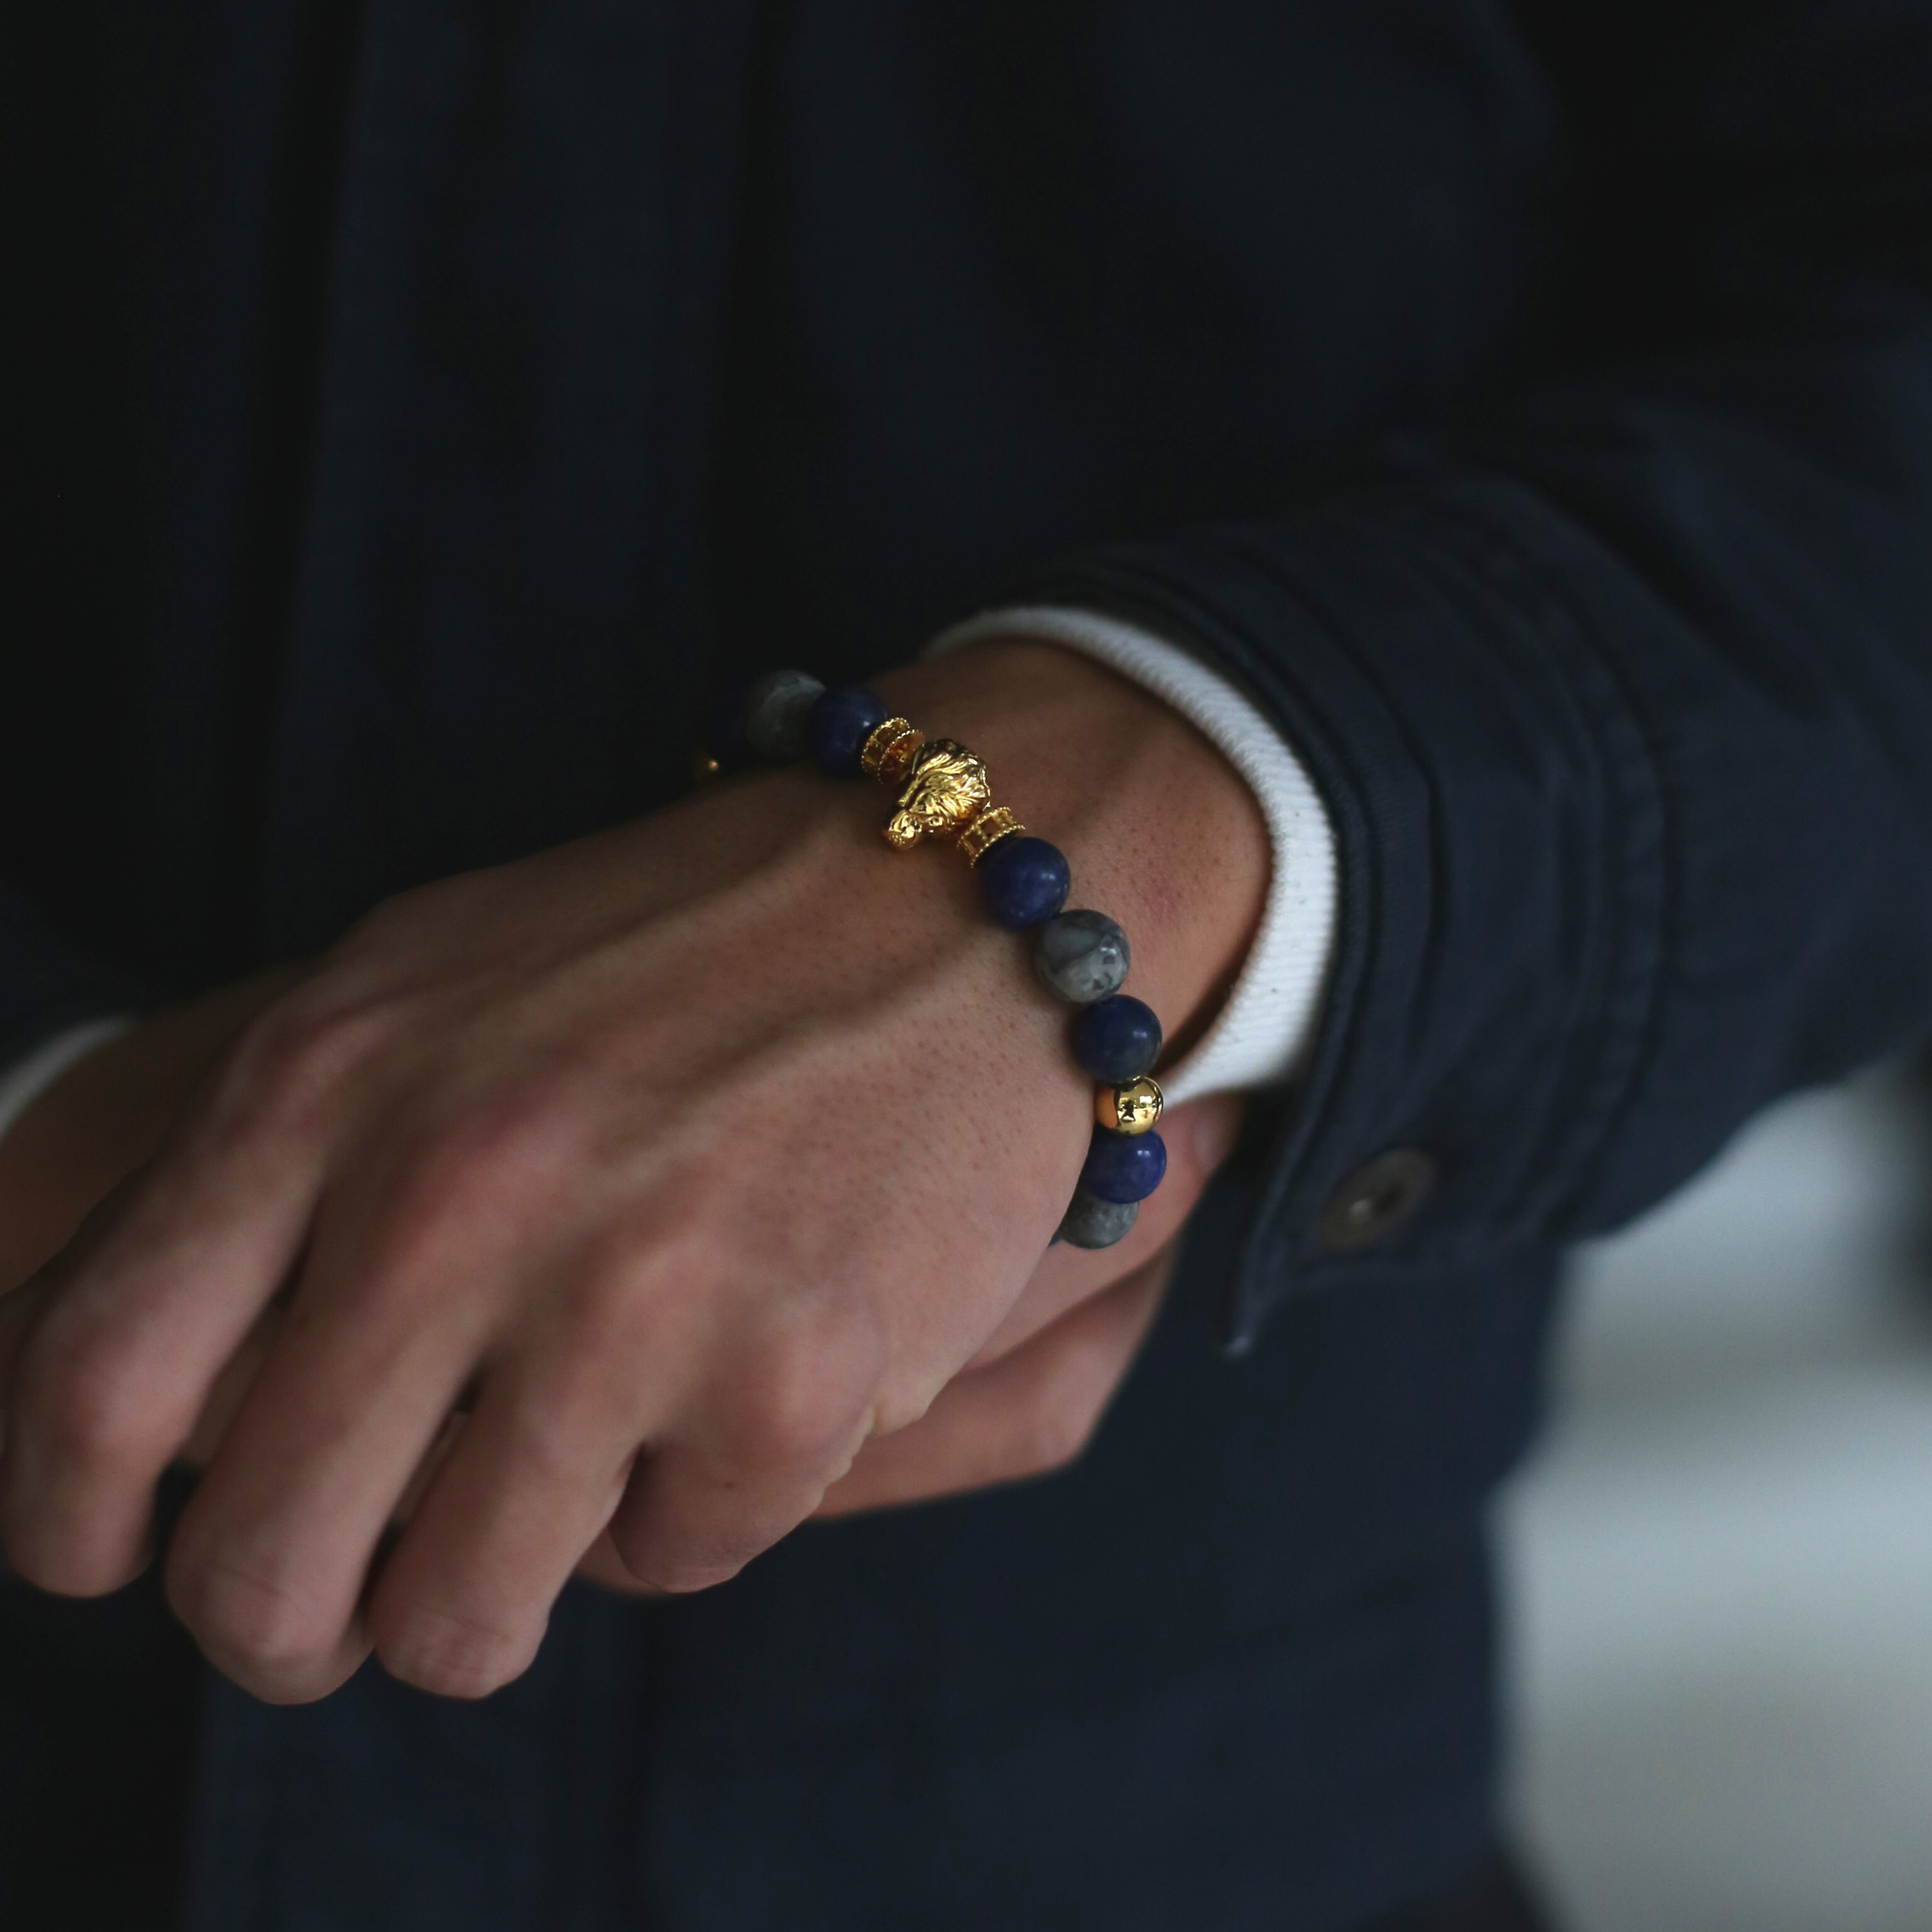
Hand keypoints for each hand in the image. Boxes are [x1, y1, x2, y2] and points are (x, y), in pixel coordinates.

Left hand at [0, 643, 1266, 1701]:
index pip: (92, 1379)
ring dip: (491, 1595)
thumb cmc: (688, 945)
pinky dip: (684, 1508)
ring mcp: (626, 1298)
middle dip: (290, 1633)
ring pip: (457, 1627)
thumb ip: (288, 1160)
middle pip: (257, 1574)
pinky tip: (730, 1384)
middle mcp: (454, 1195)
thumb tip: (180, 1396)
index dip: (64, 1515)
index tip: (108, 1561)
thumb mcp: (432, 986)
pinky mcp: (786, 1383)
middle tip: (352, 1606)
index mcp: (330, 1081)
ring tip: (565, 1484)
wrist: (959, 892)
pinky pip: (668, 1564)